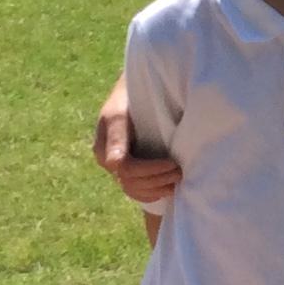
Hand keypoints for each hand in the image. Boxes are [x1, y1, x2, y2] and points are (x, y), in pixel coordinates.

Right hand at [94, 85, 179, 205]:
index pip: (125, 169)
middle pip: (131, 183)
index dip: (150, 170)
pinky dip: (154, 193)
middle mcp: (109, 161)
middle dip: (157, 180)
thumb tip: (114, 164)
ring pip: (134, 191)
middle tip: (180, 172)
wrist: (138, 91)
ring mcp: (119, 169)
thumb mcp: (120, 112)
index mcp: (103, 148)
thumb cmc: (129, 97)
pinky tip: (169, 188)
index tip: (173, 163)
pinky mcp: (131, 172)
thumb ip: (117, 136)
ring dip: (157, 189)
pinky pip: (138, 193)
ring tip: (177, 180)